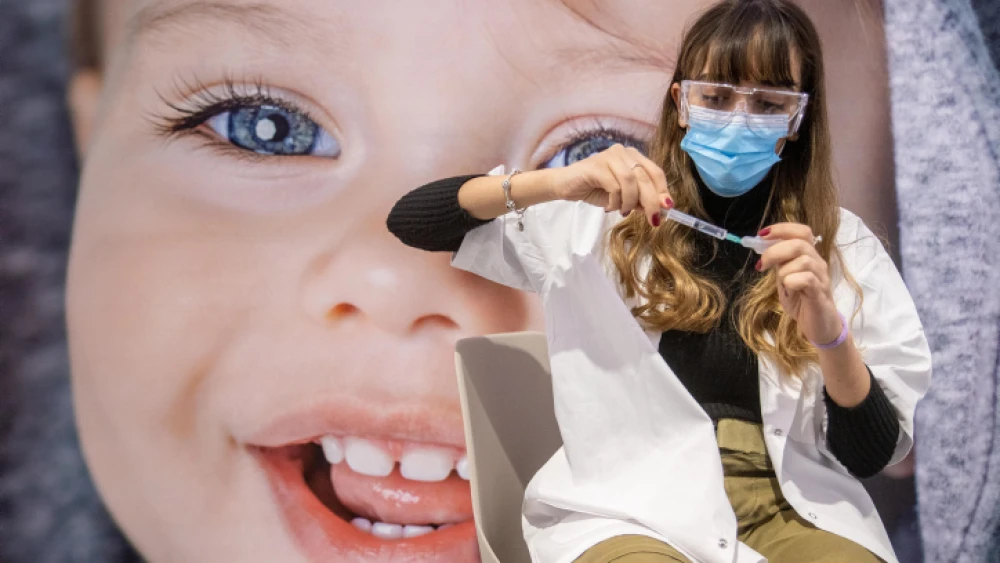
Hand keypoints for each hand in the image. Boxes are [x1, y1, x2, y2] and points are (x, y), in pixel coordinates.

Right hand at [552, 144, 673, 226]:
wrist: (566, 186)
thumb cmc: (595, 189)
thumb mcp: (623, 197)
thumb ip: (641, 199)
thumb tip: (662, 207)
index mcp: (633, 156)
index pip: (655, 172)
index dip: (663, 190)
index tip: (667, 208)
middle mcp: (623, 152)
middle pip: (645, 177)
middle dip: (651, 201)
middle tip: (653, 220)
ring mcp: (610, 157)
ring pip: (631, 182)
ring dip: (630, 202)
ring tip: (622, 211)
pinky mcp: (596, 166)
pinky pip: (615, 186)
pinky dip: (616, 201)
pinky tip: (609, 206)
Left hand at [756, 223, 842, 345]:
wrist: (818, 327)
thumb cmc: (801, 302)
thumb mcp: (785, 280)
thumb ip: (779, 265)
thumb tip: (764, 249)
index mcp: (809, 257)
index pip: (802, 232)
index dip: (782, 229)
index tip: (761, 234)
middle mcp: (818, 263)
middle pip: (800, 243)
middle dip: (775, 251)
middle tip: (761, 265)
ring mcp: (821, 278)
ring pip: (804, 260)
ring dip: (784, 270)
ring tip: (781, 283)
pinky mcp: (821, 294)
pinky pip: (808, 279)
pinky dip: (792, 281)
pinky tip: (788, 288)